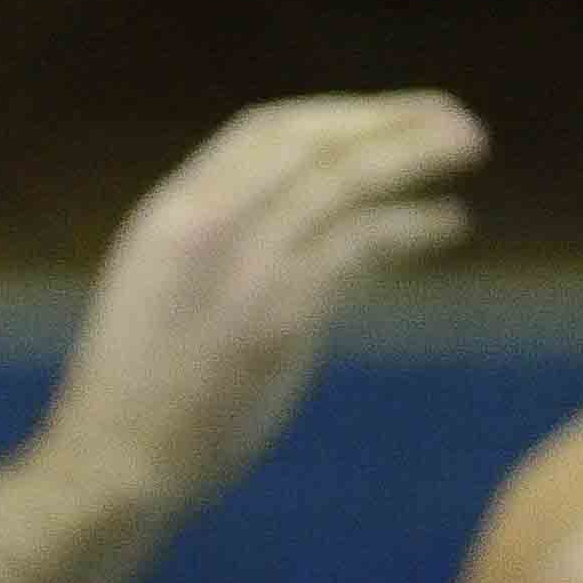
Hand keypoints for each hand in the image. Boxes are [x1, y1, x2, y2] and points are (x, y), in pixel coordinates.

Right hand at [32, 93, 483, 520]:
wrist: (112, 465)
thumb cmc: (132, 402)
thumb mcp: (156, 297)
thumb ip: (212, 253)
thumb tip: (284, 234)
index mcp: (170, 212)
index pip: (262, 131)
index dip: (335, 116)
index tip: (383, 119)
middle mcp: (207, 222)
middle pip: (313, 141)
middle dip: (387, 120)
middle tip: (451, 117)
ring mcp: (244, 263)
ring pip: (346, 180)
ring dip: (415, 156)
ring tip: (469, 146)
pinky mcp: (280, 312)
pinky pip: (361, 243)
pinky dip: (412, 225)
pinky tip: (446, 224)